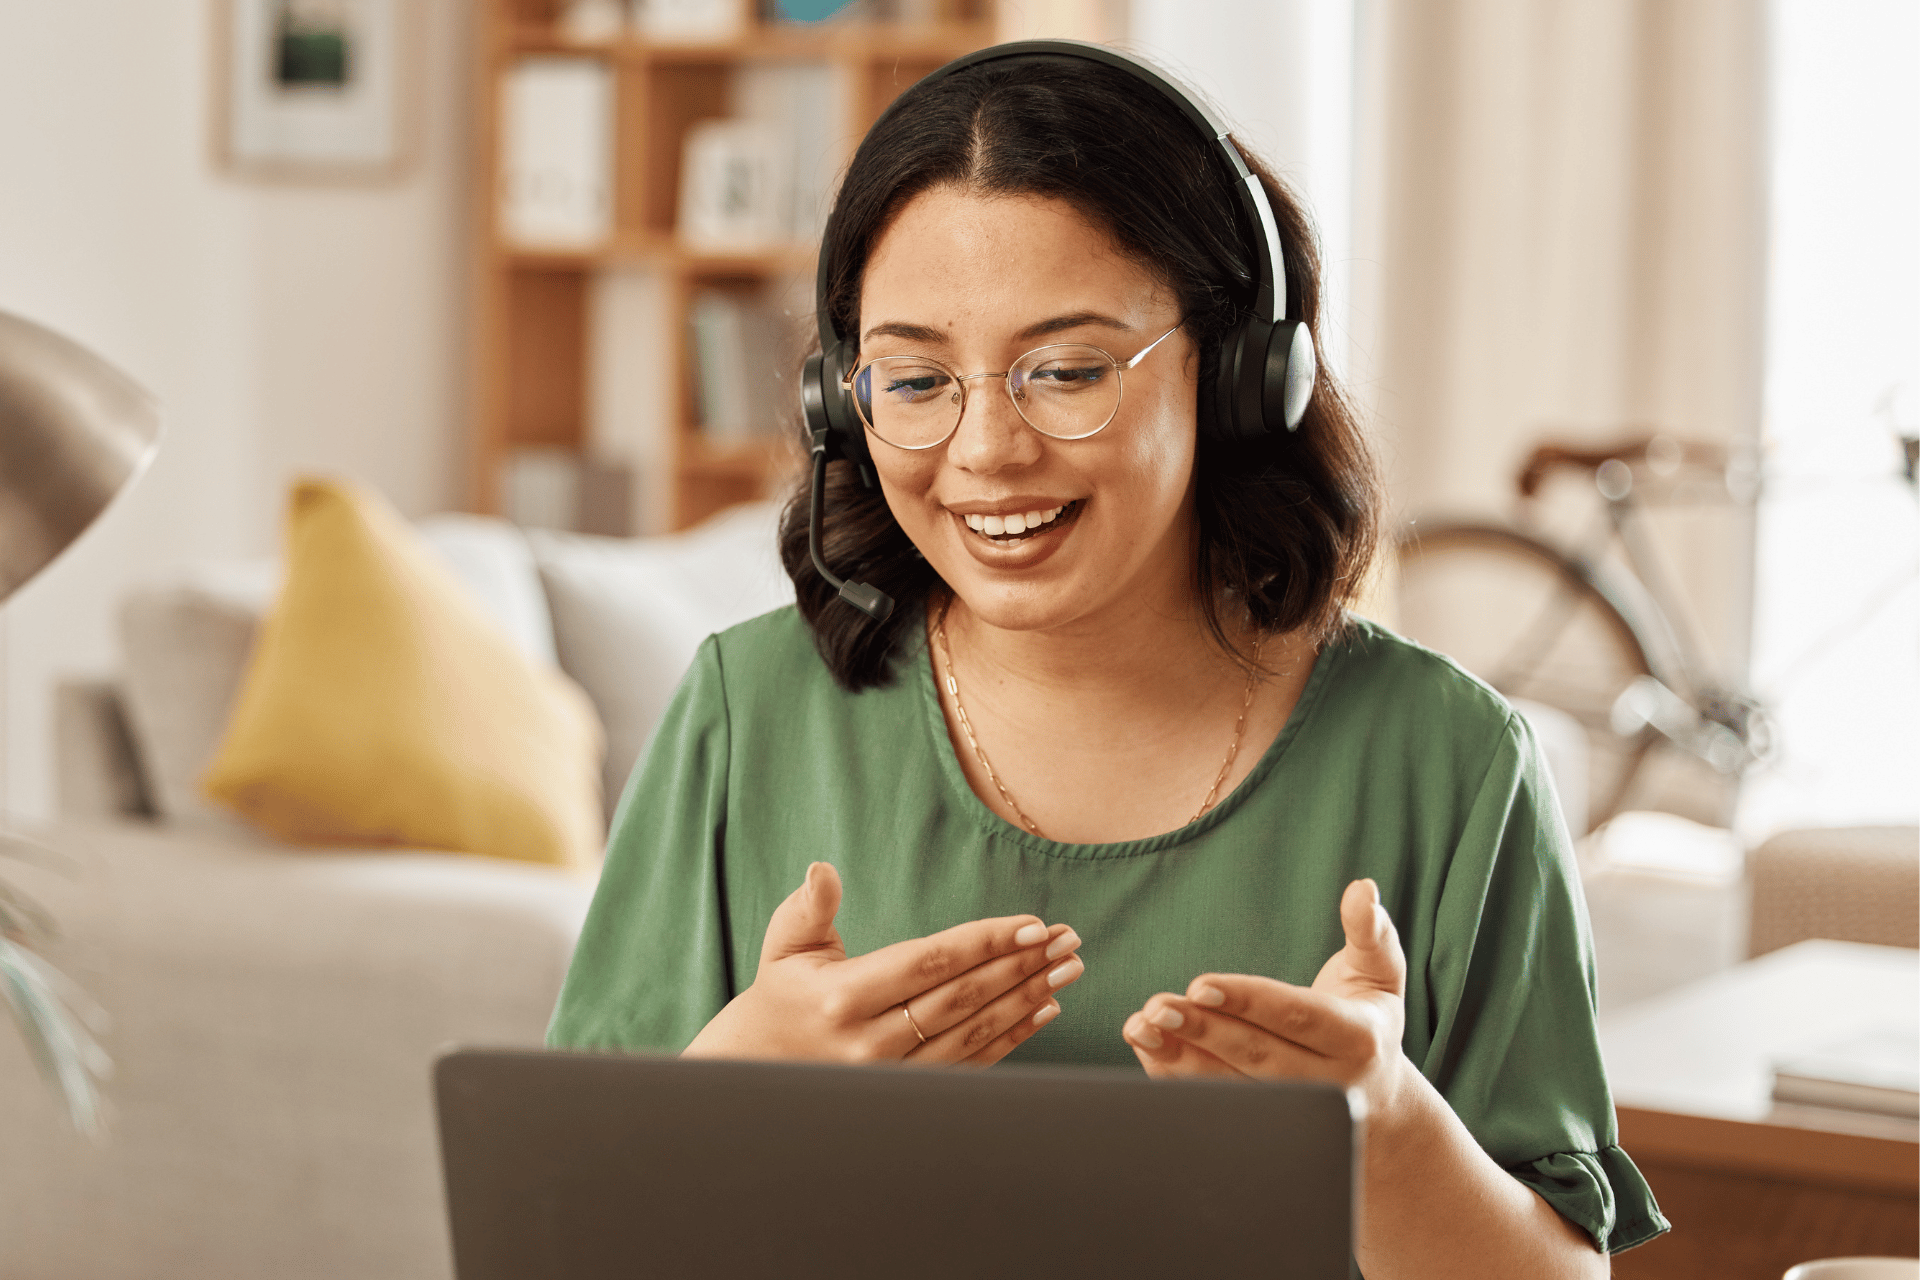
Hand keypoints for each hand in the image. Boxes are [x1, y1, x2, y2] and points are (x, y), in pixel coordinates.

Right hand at [684, 862, 1084, 1065]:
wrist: (763, 1066)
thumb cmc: (785, 990)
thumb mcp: (785, 944)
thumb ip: (809, 907)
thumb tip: (822, 870)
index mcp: (844, 995)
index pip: (931, 962)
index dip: (987, 941)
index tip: (1034, 923)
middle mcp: (872, 1040)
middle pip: (963, 997)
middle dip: (1022, 965)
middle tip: (1069, 941)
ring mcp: (893, 1073)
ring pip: (975, 1032)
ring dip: (1028, 998)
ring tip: (1067, 969)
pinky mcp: (910, 1092)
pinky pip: (972, 1063)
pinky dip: (1013, 1037)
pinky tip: (1044, 1009)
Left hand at [1121, 878, 1413, 1119]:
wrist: (1378, 1099)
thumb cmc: (1368, 1017)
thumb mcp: (1381, 972)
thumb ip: (1370, 931)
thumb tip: (1363, 888)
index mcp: (1358, 1039)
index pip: (1296, 1016)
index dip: (1247, 1001)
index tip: (1200, 984)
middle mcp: (1329, 1083)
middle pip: (1258, 1056)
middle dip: (1204, 1031)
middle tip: (1159, 1008)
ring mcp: (1295, 1111)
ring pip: (1233, 1088)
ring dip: (1180, 1060)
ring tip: (1140, 1027)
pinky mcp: (1266, 1125)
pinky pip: (1218, 1105)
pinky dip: (1177, 1079)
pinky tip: (1147, 1049)